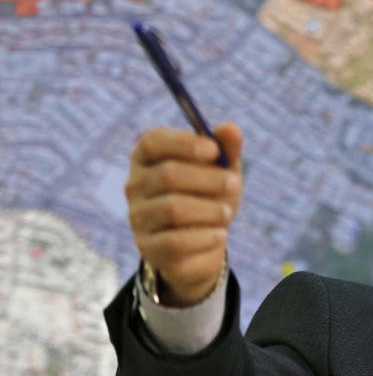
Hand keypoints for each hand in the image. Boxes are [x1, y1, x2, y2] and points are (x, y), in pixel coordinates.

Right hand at [125, 123, 243, 305]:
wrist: (206, 242)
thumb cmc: (211, 196)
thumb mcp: (223, 170)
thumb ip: (227, 149)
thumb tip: (230, 128)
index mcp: (148, 157)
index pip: (152, 141)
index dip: (184, 143)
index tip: (214, 151)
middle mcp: (135, 185)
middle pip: (168, 175)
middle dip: (208, 179)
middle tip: (234, 184)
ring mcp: (137, 217)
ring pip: (173, 209)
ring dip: (210, 210)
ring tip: (226, 212)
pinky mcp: (147, 247)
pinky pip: (176, 241)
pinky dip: (205, 237)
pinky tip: (220, 234)